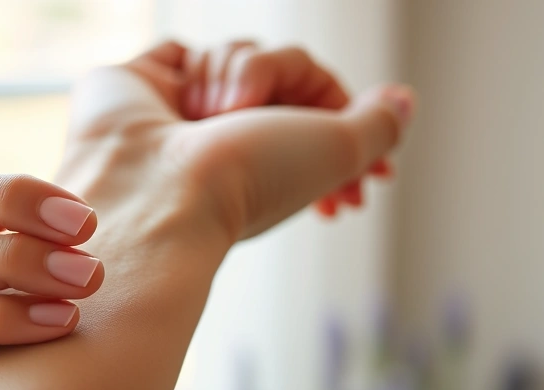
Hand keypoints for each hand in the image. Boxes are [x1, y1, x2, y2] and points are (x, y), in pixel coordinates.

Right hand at [0, 173, 104, 389]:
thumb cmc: (32, 385)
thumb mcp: (35, 313)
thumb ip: (47, 265)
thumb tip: (97, 215)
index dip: (13, 194)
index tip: (85, 217)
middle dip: (22, 235)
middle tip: (92, 258)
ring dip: (16, 267)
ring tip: (86, 283)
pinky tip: (59, 324)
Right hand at [61, 40, 413, 245]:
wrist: (158, 186)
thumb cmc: (244, 180)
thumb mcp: (339, 151)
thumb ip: (379, 123)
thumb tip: (401, 101)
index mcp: (269, 167)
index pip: (320, 112)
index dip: (345, 116)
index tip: (376, 176)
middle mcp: (227, 141)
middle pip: (282, 69)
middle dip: (285, 81)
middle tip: (259, 119)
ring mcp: (182, 114)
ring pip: (237, 52)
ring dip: (240, 73)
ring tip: (215, 114)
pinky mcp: (142, 88)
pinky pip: (183, 49)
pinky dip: (192, 66)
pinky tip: (184, 101)